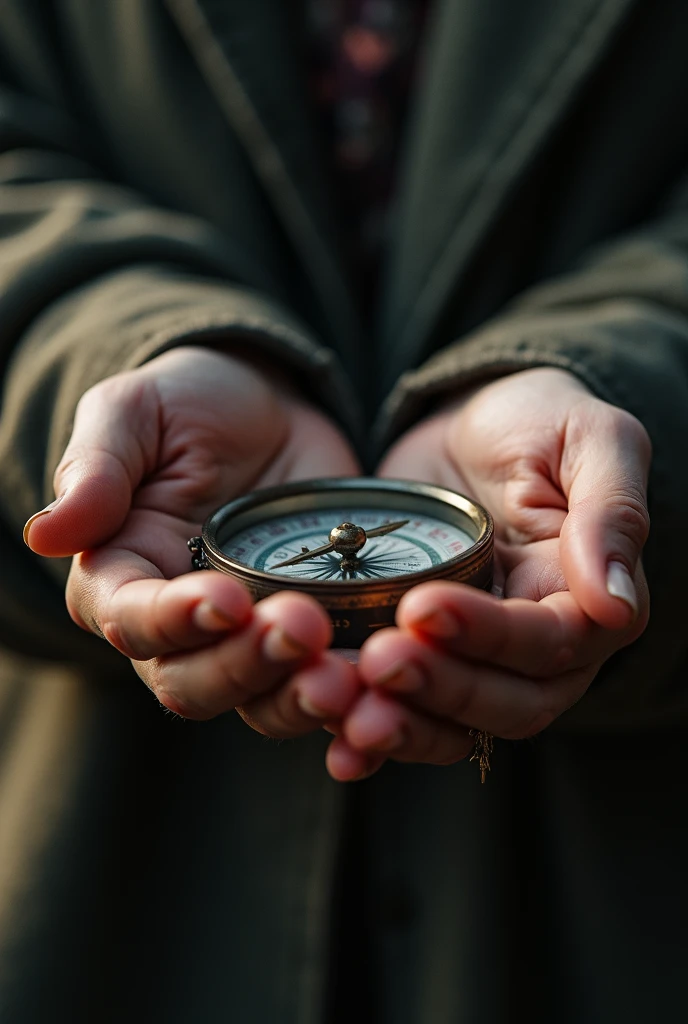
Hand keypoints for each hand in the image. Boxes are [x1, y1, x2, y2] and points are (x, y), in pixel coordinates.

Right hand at [24, 347, 360, 734]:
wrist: (271, 410)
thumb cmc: (190, 406)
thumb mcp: (138, 412)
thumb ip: (97, 468)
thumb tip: (45, 533)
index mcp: (123, 577)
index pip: (130, 622)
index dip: (173, 621)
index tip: (225, 598)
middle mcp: (179, 627)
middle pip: (194, 682)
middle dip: (245, 665)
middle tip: (303, 627)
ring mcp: (249, 640)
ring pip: (260, 702)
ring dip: (300, 698)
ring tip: (347, 676)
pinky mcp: (315, 638)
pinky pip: (324, 689)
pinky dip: (351, 706)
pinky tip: (382, 698)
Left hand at [327, 368, 650, 780]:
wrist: (471, 424)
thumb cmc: (540, 422)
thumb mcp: (590, 439)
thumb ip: (612, 512)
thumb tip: (614, 603)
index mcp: (587, 600)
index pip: (550, 642)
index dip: (489, 635)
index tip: (423, 607)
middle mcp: (540, 648)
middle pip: (505, 702)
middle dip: (440, 688)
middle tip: (377, 661)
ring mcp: (478, 658)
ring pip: (455, 722)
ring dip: (404, 725)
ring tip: (346, 710)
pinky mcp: (424, 655)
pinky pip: (406, 710)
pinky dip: (373, 734)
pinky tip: (335, 743)